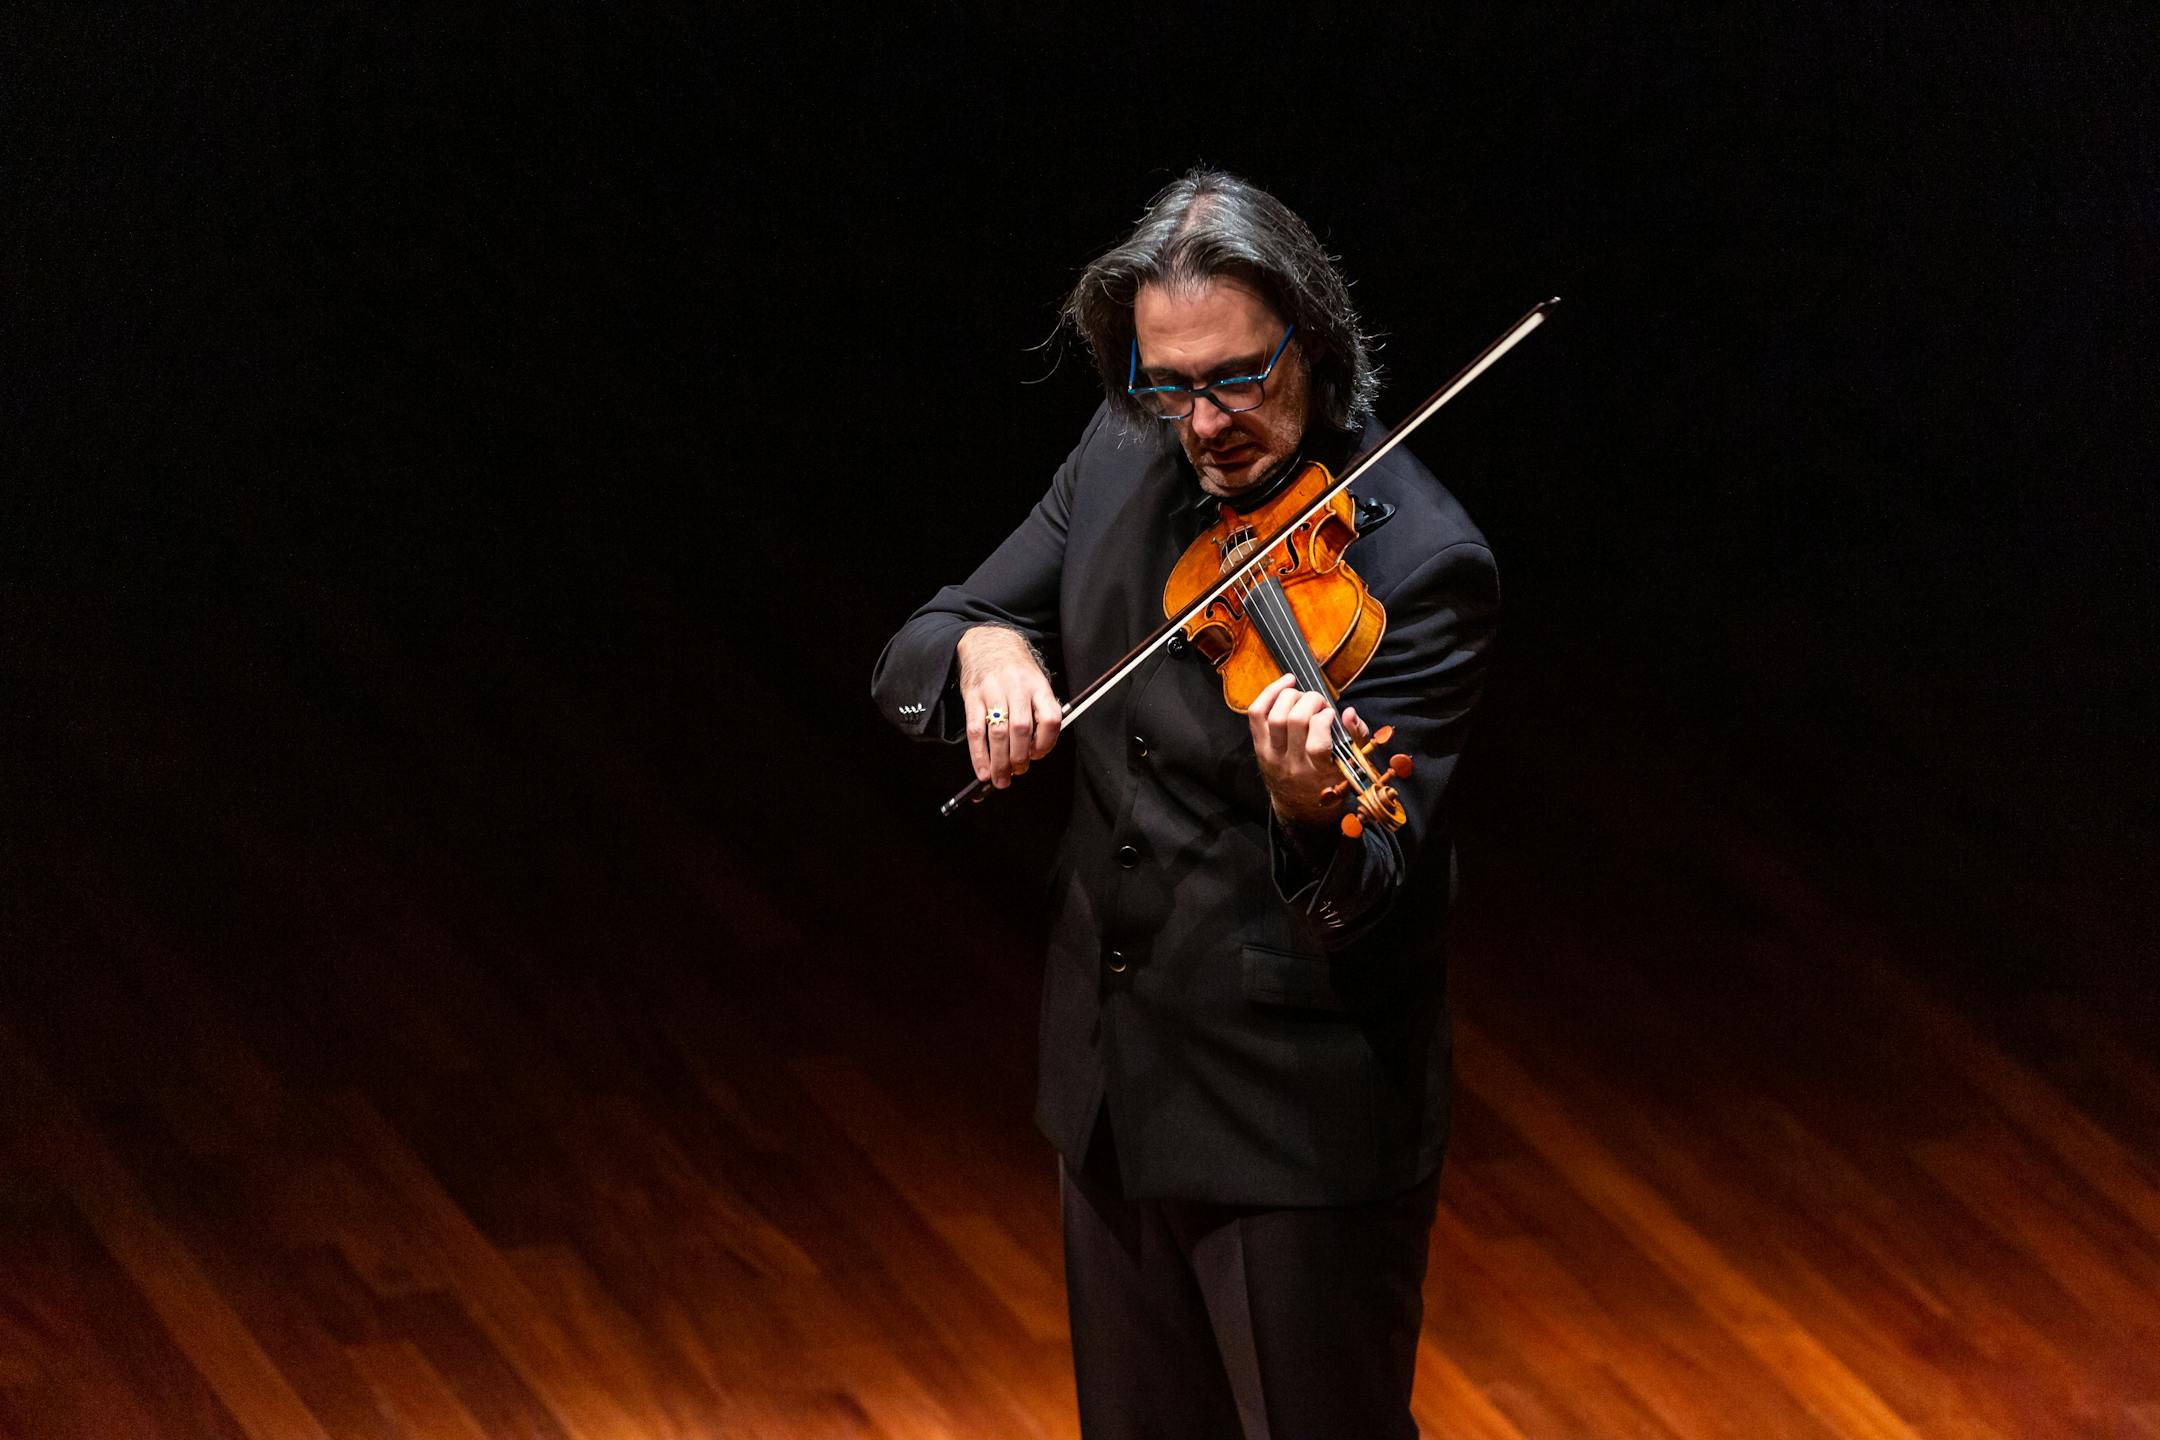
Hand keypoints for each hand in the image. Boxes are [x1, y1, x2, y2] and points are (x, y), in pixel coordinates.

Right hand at [958, 626, 1061, 788]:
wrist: (988, 643)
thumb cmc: (1016, 670)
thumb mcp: (1036, 682)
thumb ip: (1040, 711)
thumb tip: (1036, 750)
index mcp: (1038, 685)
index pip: (1050, 718)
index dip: (1046, 743)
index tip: (1039, 755)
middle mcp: (1017, 687)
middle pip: (1021, 729)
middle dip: (1020, 758)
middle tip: (1019, 771)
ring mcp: (993, 691)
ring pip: (998, 733)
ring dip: (1000, 762)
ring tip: (1000, 778)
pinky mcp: (972, 696)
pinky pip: (975, 730)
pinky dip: (978, 755)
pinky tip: (982, 770)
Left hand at [1246, 672, 1366, 828]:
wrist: (1300, 807)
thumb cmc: (1329, 783)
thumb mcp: (1352, 766)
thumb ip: (1356, 737)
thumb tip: (1349, 712)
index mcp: (1318, 772)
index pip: (1318, 743)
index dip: (1325, 719)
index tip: (1331, 714)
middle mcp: (1292, 764)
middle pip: (1294, 721)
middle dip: (1310, 701)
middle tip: (1319, 702)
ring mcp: (1272, 755)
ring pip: (1274, 716)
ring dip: (1290, 696)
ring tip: (1303, 697)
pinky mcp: (1259, 747)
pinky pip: (1256, 714)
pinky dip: (1268, 694)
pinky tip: (1284, 685)